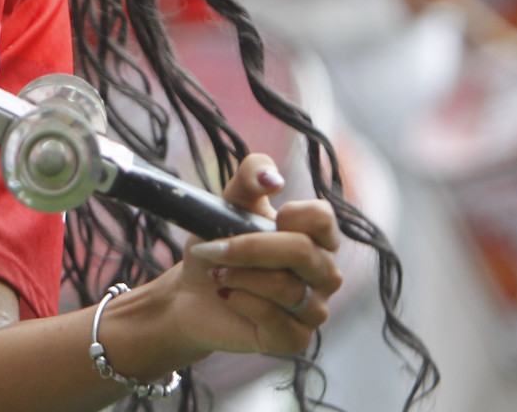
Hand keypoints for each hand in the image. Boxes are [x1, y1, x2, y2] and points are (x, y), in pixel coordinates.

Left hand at [162, 154, 341, 358]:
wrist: (192, 292)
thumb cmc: (218, 243)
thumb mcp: (229, 201)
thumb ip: (251, 175)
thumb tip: (274, 179)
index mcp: (318, 238)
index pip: (323, 218)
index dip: (290, 215)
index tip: (258, 217)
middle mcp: (325, 274)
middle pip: (303, 253)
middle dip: (250, 247)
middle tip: (214, 247)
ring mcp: (313, 309)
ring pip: (287, 288)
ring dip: (241, 276)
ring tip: (217, 272)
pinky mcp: (294, 339)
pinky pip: (275, 318)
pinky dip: (242, 301)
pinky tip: (226, 295)